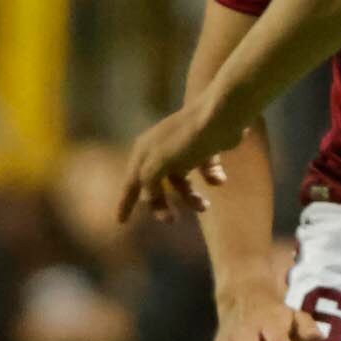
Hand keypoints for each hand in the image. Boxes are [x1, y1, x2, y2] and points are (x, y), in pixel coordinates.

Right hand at [119, 101, 232, 221]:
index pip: (130, 183)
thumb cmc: (185, 140)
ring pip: (181, 183)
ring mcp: (182, 150)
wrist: (219, 118)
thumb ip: (148, 181)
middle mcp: (159, 151)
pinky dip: (210, 177)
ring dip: (191, 197)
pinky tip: (219, 177)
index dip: (125, 203)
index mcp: (144, 152)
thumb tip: (148, 197)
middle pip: (156, 187)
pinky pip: (202, 171)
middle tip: (172, 220)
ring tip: (204, 206)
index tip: (121, 222)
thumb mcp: (159, 163)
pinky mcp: (203, 149)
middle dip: (162, 204)